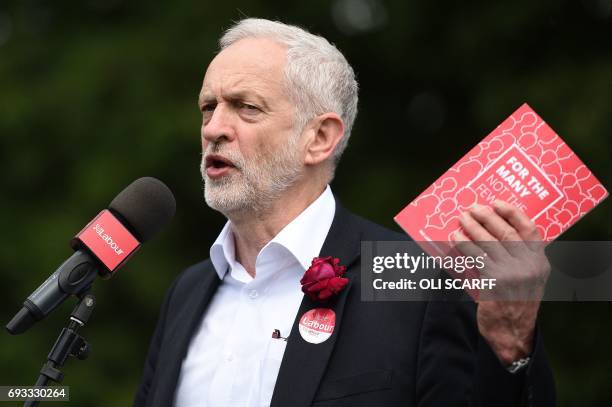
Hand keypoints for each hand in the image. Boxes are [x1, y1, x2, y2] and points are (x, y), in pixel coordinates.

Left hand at [453, 200, 550, 364]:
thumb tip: (490, 230)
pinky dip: (463, 244)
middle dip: (486, 217)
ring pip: (488, 242)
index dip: (513, 213)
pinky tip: (455, 238)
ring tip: (460, 219)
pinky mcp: (494, 282)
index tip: (497, 203)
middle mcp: (529, 266)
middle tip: (471, 208)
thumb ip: (519, 258)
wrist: (511, 333)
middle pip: (505, 232)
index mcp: (540, 262)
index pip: (530, 229)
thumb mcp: (528, 279)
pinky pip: (475, 257)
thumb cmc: (515, 303)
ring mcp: (512, 273)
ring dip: (471, 227)